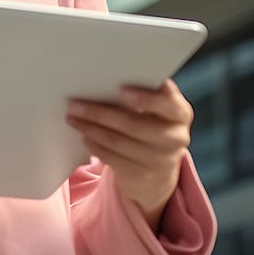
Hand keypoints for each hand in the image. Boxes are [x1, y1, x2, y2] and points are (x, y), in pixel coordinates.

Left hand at [66, 80, 192, 226]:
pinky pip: (112, 158)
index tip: (121, 90)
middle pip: (135, 125)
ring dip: (91, 128)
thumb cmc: (153, 123)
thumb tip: (107, 79)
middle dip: (101, 114)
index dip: (146, 99)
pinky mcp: (141, 175)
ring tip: (72, 117)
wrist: (159, 167)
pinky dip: (94, 145)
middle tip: (74, 104)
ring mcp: (159, 160)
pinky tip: (83, 135)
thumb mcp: (158, 109)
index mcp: (180, 114)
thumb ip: (145, 93)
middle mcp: (175, 138)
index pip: (168, 105)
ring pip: (118, 143)